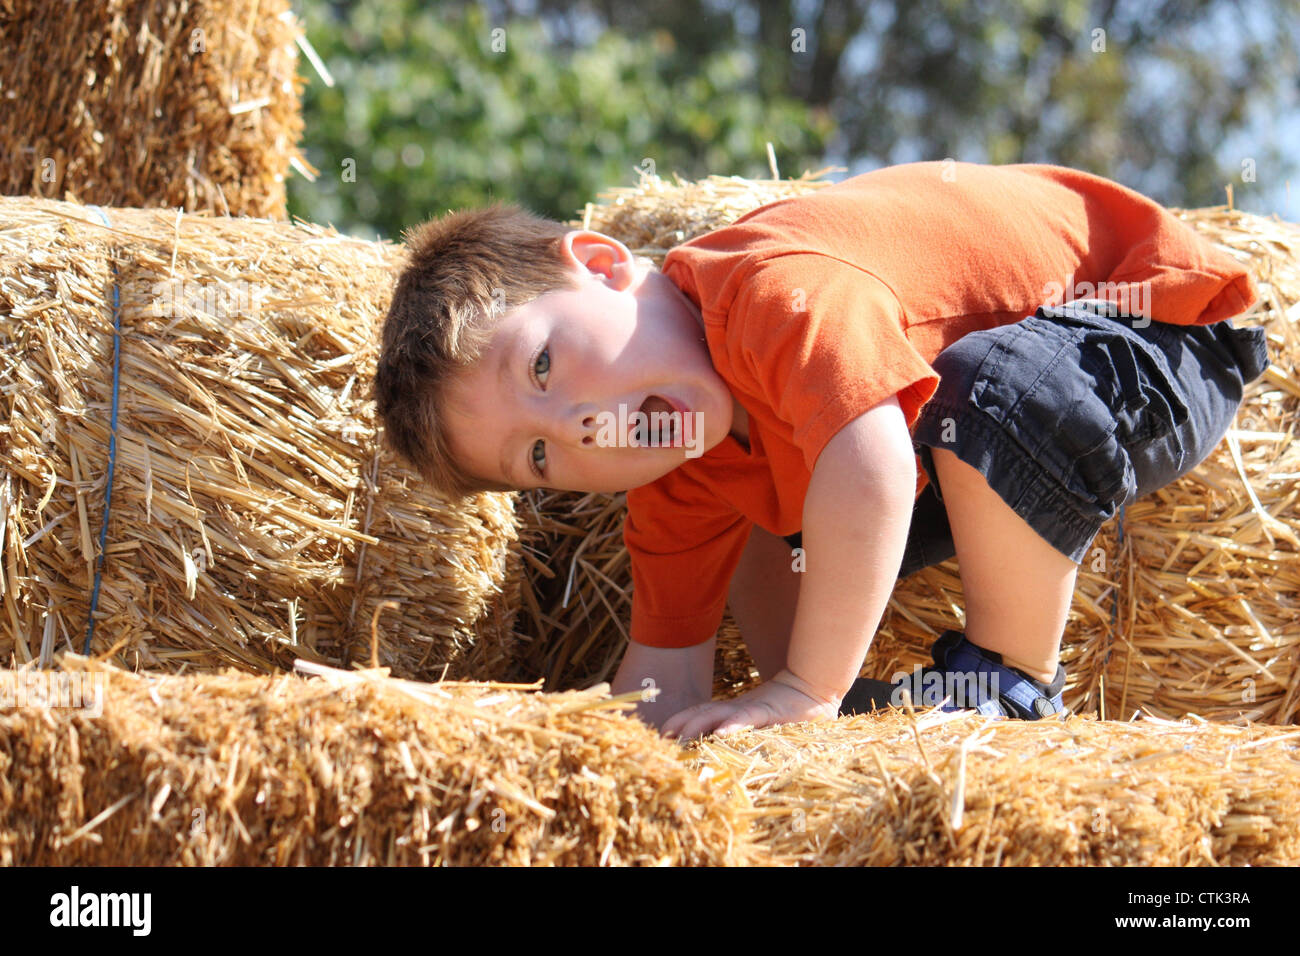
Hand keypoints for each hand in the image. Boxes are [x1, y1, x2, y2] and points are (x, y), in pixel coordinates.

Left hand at [660, 670, 840, 740]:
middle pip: (701, 713)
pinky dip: (733, 725)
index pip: (700, 713)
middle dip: (679, 725)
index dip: (679, 722)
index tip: (660, 735)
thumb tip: (722, 746)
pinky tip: (720, 734)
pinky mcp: (769, 711)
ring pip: (718, 714)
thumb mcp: (762, 723)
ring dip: (696, 726)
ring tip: (679, 739)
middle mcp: (737, 708)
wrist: (815, 687)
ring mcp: (751, 708)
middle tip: (660, 741)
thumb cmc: (790, 711)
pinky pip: (747, 718)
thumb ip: (745, 731)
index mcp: (734, 711)